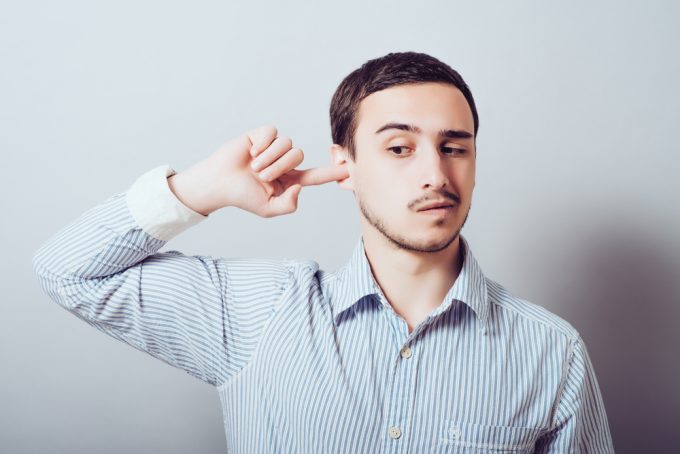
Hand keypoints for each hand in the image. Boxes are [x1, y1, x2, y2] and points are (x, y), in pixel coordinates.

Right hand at [168, 125, 349, 217]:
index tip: (350, 168)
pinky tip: (250, 151)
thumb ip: (288, 204)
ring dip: (269, 158)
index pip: (316, 176)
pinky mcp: (261, 135)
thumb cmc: (242, 196)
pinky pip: (273, 133)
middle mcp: (284, 162)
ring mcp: (273, 147)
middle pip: (298, 156)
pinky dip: (262, 144)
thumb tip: (300, 186)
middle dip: (279, 167)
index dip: (332, 173)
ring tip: (253, 166)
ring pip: (287, 144)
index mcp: (290, 180)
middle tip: (260, 176)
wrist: (219, 184)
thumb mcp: (268, 209)